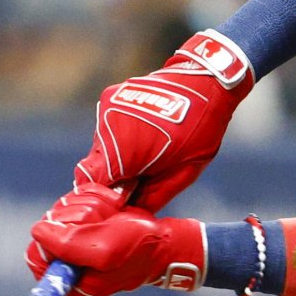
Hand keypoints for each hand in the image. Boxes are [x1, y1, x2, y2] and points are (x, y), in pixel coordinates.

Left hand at [26, 186, 204, 295]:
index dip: (57, 236)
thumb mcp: (103, 250)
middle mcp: (65, 266)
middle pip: (48, 227)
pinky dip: (93, 199)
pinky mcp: (82, 227)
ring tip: (112, 217)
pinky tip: (112, 208)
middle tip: (104, 223)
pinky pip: (73, 202)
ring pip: (61, 211)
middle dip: (79, 217)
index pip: (36, 253)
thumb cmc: (138, 249)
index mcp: (66, 284)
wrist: (163, 240)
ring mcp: (72, 245)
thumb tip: (38, 231)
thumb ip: (65, 243)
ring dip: (90, 206)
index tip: (82, 233)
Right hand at [76, 33, 253, 211]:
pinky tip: (146, 134)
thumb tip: (131, 216)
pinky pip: (108, 128)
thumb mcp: (183, 172)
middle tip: (139, 181)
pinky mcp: (109, 96)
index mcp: (124, 149)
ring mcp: (106, 107)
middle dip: (113, 177)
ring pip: (101, 146)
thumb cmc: (200, 128)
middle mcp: (108, 126)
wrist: (206, 79)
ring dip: (118, 155)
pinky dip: (120, 137)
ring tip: (149, 152)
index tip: (118, 204)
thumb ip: (152, 196)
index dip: (101, 198)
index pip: (90, 183)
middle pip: (95, 165)